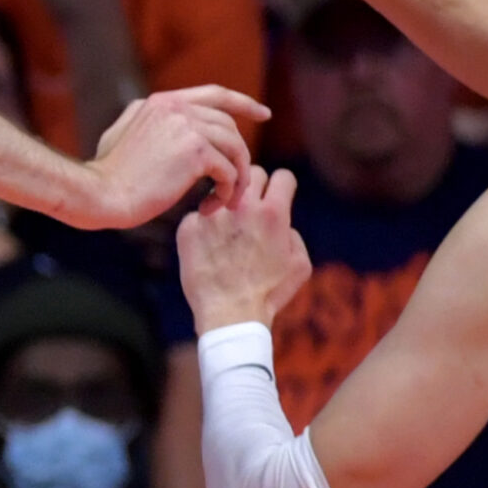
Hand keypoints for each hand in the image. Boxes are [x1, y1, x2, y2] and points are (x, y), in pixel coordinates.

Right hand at [77, 84, 266, 229]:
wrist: (102, 192)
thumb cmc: (110, 174)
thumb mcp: (124, 133)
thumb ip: (149, 121)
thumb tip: (165, 121)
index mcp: (162, 102)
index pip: (215, 94)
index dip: (243, 103)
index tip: (264, 113)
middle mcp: (176, 107)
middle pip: (230, 126)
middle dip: (240, 157)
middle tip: (235, 186)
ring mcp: (186, 126)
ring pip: (235, 148)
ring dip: (236, 178)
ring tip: (224, 201)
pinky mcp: (195, 151)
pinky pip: (229, 172)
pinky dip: (226, 193)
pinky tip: (209, 207)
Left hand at [177, 166, 310, 331]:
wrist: (229, 314)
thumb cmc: (268, 293)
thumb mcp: (300, 265)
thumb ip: (293, 233)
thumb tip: (281, 220)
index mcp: (273, 213)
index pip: (282, 176)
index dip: (283, 186)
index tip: (278, 195)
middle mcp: (241, 206)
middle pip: (250, 173)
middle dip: (255, 187)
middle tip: (253, 207)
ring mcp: (211, 214)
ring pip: (221, 190)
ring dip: (227, 203)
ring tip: (229, 229)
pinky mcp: (188, 225)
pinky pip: (199, 213)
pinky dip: (205, 225)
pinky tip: (209, 247)